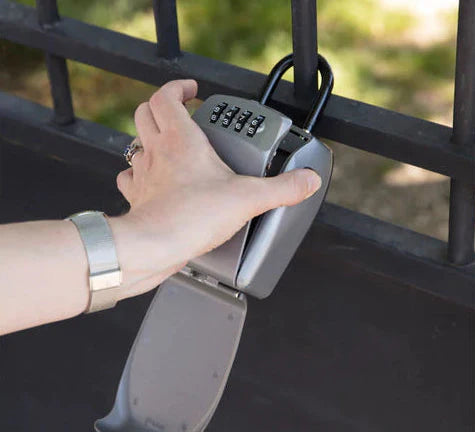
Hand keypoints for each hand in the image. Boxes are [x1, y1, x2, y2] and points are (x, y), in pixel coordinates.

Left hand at [110, 79, 320, 299]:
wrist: (154, 246)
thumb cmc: (192, 217)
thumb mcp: (248, 198)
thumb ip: (282, 188)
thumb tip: (307, 180)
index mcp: (181, 139)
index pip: (166, 96)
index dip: (177, 87)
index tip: (192, 89)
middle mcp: (156, 151)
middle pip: (145, 112)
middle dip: (161, 106)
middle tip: (180, 112)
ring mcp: (143, 173)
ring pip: (135, 141)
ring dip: (148, 136)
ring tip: (167, 143)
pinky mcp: (137, 197)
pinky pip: (130, 176)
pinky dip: (139, 172)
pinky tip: (154, 179)